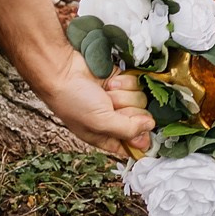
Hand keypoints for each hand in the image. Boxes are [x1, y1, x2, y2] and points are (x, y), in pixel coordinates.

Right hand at [35, 51, 154, 158]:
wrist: (64, 71)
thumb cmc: (73, 100)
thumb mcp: (100, 123)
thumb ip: (128, 129)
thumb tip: (150, 127)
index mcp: (107, 136)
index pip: (134, 144)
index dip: (140, 138)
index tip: (141, 132)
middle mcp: (114, 119)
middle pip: (141, 119)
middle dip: (128, 111)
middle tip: (111, 107)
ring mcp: (119, 99)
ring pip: (141, 99)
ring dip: (124, 95)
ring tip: (106, 93)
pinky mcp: (122, 82)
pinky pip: (137, 84)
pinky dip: (125, 82)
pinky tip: (110, 82)